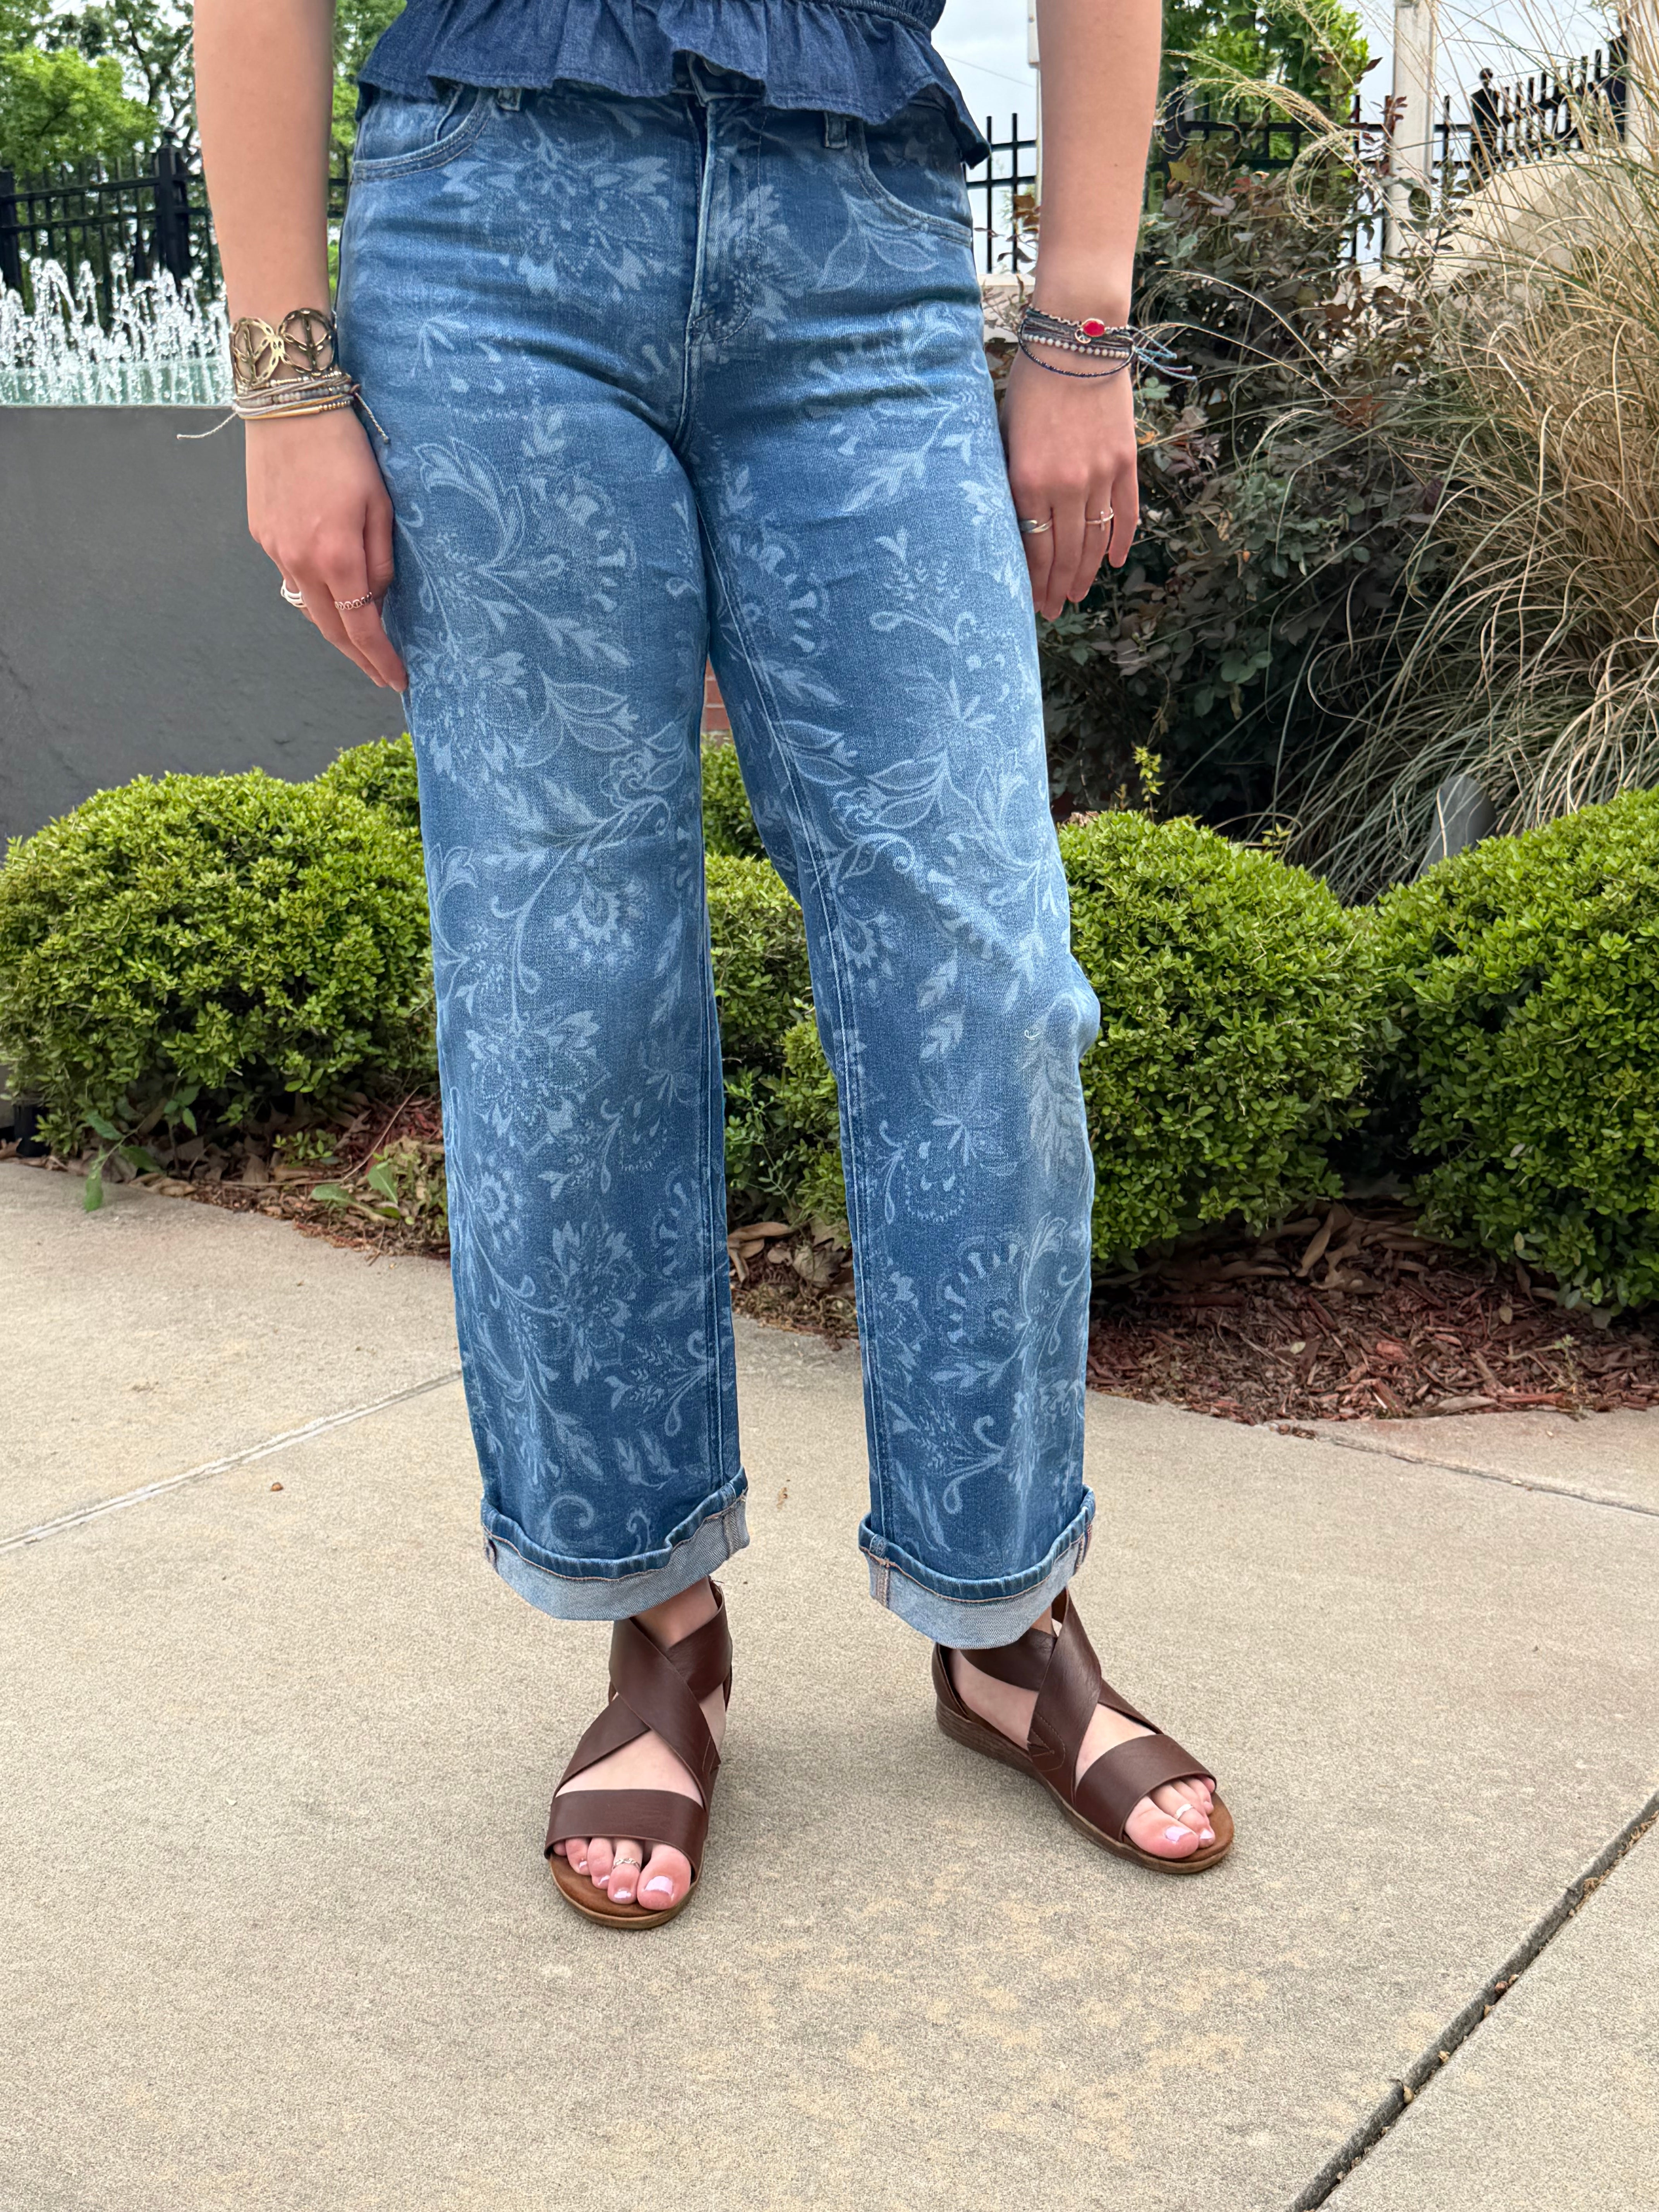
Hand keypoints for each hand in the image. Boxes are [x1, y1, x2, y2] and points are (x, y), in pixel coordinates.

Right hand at [245, 408, 406, 689]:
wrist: (288, 405)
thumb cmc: (345, 449)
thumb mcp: (381, 504)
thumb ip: (381, 559)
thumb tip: (376, 597)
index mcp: (337, 555)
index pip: (362, 628)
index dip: (381, 660)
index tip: (399, 679)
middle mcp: (300, 561)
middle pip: (331, 630)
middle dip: (359, 657)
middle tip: (381, 674)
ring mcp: (276, 549)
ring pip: (309, 607)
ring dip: (336, 629)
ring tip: (361, 642)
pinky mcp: (262, 534)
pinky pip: (293, 578)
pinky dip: (315, 594)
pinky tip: (331, 596)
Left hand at [1001, 344, 1140, 623]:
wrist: (1078, 341)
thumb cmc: (1031, 385)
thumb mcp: (1006, 436)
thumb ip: (1011, 481)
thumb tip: (1013, 524)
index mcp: (1029, 482)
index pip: (1033, 549)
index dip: (1032, 582)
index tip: (1029, 603)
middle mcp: (1067, 486)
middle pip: (1065, 554)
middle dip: (1056, 588)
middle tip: (1052, 610)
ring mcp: (1100, 476)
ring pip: (1095, 541)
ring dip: (1085, 573)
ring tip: (1075, 594)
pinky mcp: (1125, 462)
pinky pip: (1125, 513)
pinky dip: (1120, 541)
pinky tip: (1113, 562)